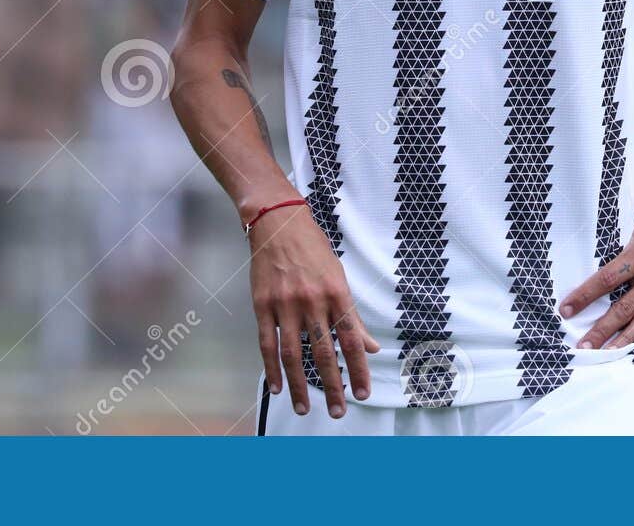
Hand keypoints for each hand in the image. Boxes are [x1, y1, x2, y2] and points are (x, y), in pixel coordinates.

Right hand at [247, 202, 378, 417]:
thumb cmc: (312, 249)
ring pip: (294, 354)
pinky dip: (272, 368)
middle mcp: (312, 301)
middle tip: (339, 411)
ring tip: (305, 408)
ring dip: (300, 385)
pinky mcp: (262, 305)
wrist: (278, 222)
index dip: (359, 369)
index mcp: (336, 294)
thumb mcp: (339, 277)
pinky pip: (267, 343)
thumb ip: (353, 316)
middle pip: (324, 353)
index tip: (362, 393)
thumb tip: (371, 347)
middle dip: (333, 386)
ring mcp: (285, 304)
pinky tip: (277, 387)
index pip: (352, 340)